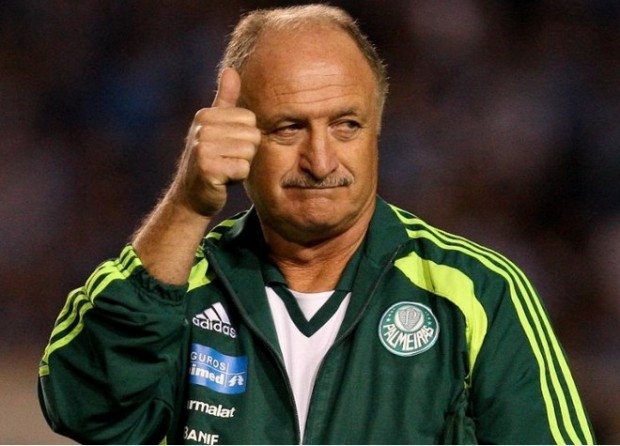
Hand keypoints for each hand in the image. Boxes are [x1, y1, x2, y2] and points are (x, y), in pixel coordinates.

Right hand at [172, 68, 260, 216]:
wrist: (191, 197)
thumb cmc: (210, 161)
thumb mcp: (216, 127)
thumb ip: (225, 100)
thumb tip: (231, 70)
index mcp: (205, 115)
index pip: (250, 119)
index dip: (245, 137)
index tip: (227, 147)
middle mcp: (201, 129)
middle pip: (252, 135)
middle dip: (245, 152)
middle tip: (226, 160)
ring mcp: (202, 149)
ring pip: (249, 153)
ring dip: (241, 165)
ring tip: (224, 168)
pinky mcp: (207, 170)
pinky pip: (242, 169)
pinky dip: (237, 178)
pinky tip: (223, 180)